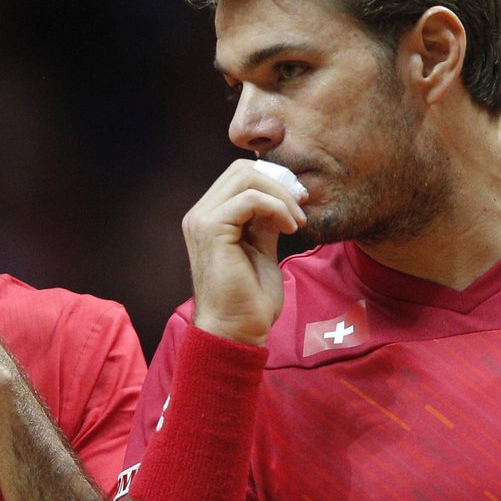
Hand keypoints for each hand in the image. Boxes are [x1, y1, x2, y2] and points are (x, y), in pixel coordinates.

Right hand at [183, 159, 305, 345]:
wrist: (236, 331)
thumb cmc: (250, 299)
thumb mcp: (261, 249)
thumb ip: (264, 222)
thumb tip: (280, 200)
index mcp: (208, 218)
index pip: (239, 177)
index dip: (272, 182)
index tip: (298, 202)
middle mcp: (199, 215)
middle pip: (241, 169)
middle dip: (278, 182)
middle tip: (301, 205)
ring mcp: (201, 220)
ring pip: (245, 177)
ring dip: (280, 194)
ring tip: (297, 220)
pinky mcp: (212, 230)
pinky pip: (250, 199)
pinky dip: (277, 208)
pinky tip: (290, 228)